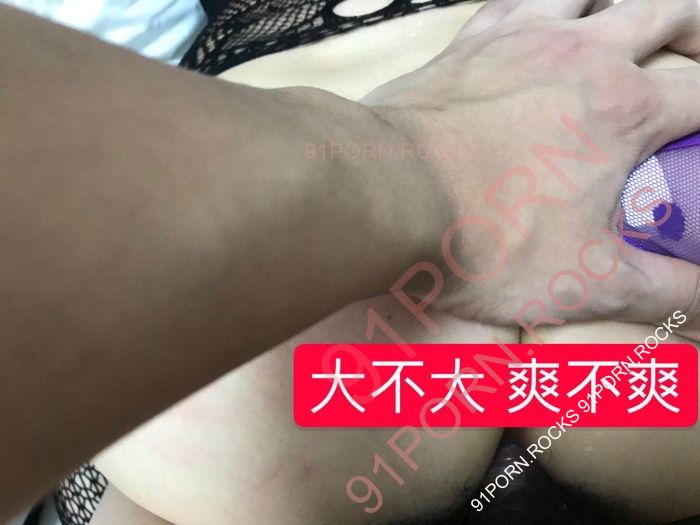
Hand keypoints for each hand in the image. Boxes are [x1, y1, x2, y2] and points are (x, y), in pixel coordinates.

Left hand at [364, 0, 699, 338]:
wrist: (388, 198)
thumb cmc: (483, 240)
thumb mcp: (585, 283)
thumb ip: (663, 293)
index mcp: (624, 110)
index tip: (699, 142)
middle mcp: (582, 56)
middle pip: (669, 8)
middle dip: (696, 30)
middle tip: (694, 59)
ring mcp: (521, 39)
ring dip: (620, 6)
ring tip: (626, 32)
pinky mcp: (470, 42)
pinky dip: (543, 7)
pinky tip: (542, 25)